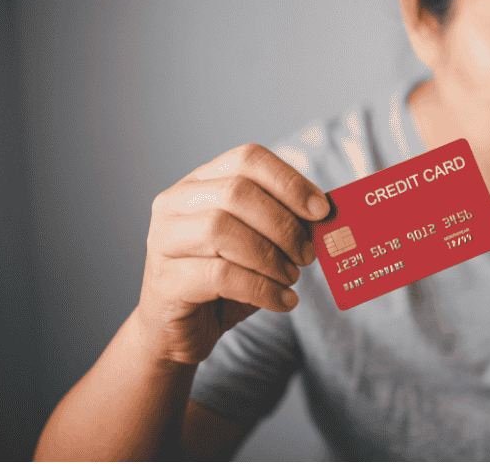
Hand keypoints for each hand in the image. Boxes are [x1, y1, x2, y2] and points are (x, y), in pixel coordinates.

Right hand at [136, 143, 329, 364]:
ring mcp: (163, 239)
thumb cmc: (225, 282)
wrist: (180, 331)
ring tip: (291, 278)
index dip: (290, 181)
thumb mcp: (258, 244)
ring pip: (222, 229)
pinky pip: (219, 275)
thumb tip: (325, 215)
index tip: (322, 210)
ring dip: (270, 256)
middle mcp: (175, 202)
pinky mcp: (164, 280)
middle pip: (237, 192)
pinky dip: (261, 289)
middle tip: (308, 255)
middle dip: (284, 224)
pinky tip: (282, 300)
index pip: (248, 158)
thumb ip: (284, 224)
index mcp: (202, 182)